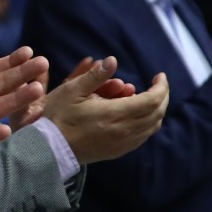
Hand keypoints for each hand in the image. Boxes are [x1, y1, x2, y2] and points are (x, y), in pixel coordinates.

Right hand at [42, 58, 169, 163]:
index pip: (152, 100)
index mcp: (115, 114)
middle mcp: (124, 131)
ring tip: (149, 97)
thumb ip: (95, 76)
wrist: (49, 147)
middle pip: (157, 113)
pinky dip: (147, 123)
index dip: (161, 87)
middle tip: (158, 85)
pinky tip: (138, 115)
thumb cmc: (58, 116)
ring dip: (156, 110)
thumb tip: (112, 60)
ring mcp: (122, 143)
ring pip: (152, 127)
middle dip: (162, 96)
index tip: (159, 75)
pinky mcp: (117, 151)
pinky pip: (142, 137)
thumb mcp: (72, 90)